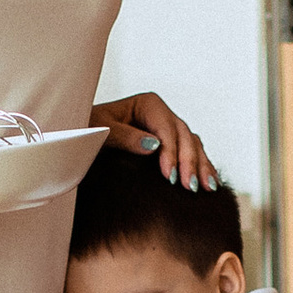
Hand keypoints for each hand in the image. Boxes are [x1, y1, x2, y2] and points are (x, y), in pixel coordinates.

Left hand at [91, 91, 220, 190]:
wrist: (83, 133)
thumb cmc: (89, 128)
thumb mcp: (102, 130)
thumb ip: (125, 137)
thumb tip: (153, 146)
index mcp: (148, 104)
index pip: (166, 129)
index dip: (171, 153)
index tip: (170, 176)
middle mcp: (162, 114)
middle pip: (184, 136)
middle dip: (189, 162)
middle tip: (190, 187)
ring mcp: (168, 128)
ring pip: (193, 144)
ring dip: (201, 166)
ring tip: (207, 188)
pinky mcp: (170, 143)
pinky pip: (191, 152)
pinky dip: (201, 167)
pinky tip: (209, 183)